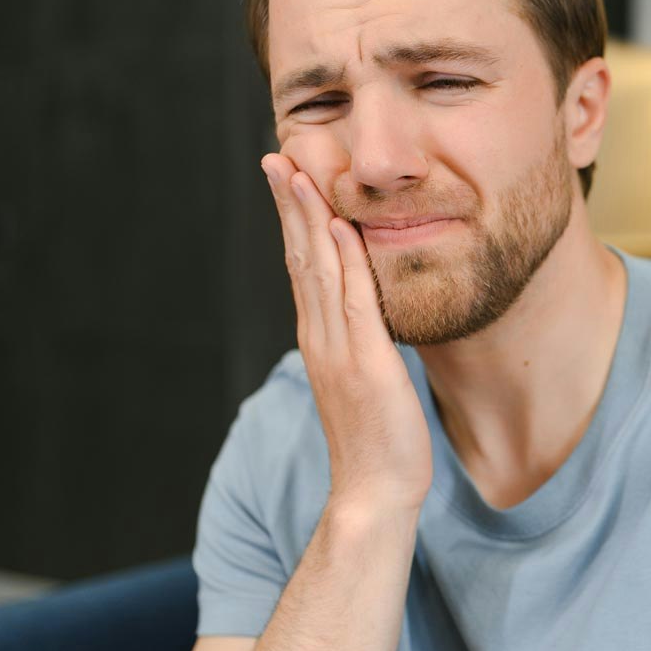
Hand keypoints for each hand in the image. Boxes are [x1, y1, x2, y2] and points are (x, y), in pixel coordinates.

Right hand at [261, 153, 432, 516]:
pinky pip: (354, 302)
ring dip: (308, 218)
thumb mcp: (361, 375)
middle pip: (300, 257)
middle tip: (276, 157)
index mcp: (320, 336)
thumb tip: (358, 302)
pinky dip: (345, 261)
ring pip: (318, 270)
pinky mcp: (366, 364)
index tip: (288, 177)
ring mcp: (338, 349)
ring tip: (297, 174)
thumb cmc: (374, 435)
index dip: (294, 219)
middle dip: (290, 204)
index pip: (302, 265)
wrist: (374, 493)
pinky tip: (341, 226)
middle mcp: (320, 335)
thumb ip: (354, 336)